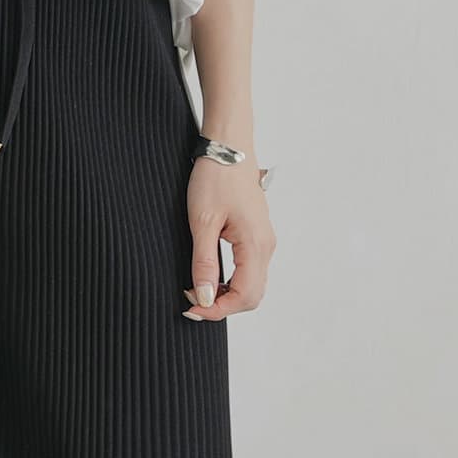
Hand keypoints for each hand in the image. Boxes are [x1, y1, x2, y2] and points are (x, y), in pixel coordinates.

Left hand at [182, 155, 274, 319]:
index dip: (217, 309)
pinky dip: (232, 280)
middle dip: (223, 305)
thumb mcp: (202, 222)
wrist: (227, 148)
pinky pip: (250, 270)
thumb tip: (205, 298)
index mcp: (255, 244)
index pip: (244, 296)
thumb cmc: (215, 178)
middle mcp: (266, 246)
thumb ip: (204, 262)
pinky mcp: (257, 235)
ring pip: (252, 284)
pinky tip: (211, 274)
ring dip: (227, 294)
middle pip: (252, 296)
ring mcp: (264, 240)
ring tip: (198, 287)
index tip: (191, 308)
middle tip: (191, 300)